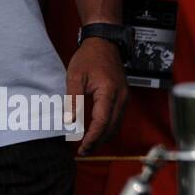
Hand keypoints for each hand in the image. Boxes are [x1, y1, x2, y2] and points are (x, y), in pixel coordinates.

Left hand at [67, 38, 127, 153]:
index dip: (92, 137)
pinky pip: (118, 117)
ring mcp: (124, 97)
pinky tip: (97, 131)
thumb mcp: (75, 77)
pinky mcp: (123, 96)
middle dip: (98, 142)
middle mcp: (121, 96)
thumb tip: (69, 122)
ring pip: (117, 124)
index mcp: (109, 92)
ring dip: (103, 137)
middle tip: (83, 151)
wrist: (104, 43)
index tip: (81, 147)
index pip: (102, 122)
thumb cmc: (89, 58)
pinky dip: (108, 128)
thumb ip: (73, 100)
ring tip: (88, 144)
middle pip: (112, 127)